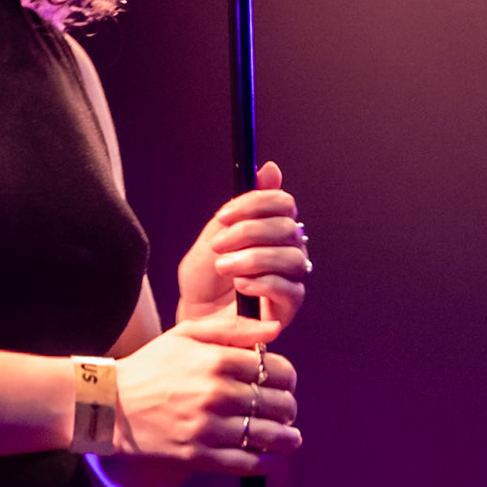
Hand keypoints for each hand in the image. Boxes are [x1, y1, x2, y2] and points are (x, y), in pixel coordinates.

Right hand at [111, 308, 299, 475]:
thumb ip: (232, 329)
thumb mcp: (186, 334)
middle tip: (285, 408)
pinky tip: (272, 456)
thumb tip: (274, 329)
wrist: (110, 405)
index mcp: (215, 360)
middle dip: (288, 406)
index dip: (287, 376)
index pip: (275, 369)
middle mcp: (215, 393)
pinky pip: (247, 463)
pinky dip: (268, 462)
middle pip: (277, 403)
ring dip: (287, 437)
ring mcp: (207, 427)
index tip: (284, 381)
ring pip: (268, 435)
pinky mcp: (198, 455)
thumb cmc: (151, 365)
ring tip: (291, 436)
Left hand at [175, 161, 308, 328]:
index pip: (283, 203)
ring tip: (223, 267)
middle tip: (218, 245)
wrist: (194, 318)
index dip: (255, 203)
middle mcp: (288, 250)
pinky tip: (240, 285)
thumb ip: (240, 207)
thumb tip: (270, 168)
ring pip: (291, 257)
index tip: (223, 215)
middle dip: (247, 232)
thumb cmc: (204, 280)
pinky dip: (263, 282)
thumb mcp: (214, 236)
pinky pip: (291, 289)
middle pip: (287, 227)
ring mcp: (292, 279)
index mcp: (272, 229)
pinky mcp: (290, 307)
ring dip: (252, 258)